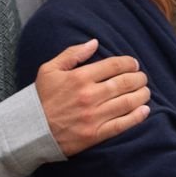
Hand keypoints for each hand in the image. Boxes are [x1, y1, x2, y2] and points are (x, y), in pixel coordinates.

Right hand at [35, 40, 149, 155]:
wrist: (29, 130)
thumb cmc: (41, 98)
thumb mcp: (49, 70)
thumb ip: (72, 54)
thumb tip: (94, 42)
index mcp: (80, 77)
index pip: (114, 65)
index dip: (129, 63)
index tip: (134, 64)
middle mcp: (90, 95)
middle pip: (125, 83)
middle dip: (139, 78)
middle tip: (142, 78)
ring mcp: (94, 116)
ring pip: (128, 102)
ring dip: (141, 95)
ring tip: (146, 91)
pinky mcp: (95, 134)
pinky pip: (122, 124)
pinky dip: (137, 117)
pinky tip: (145, 110)